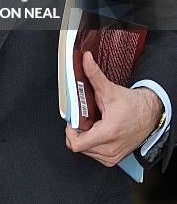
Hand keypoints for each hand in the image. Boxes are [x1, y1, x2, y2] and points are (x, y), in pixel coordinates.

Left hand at [65, 51, 163, 166]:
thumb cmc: (132, 105)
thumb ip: (94, 75)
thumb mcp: (109, 89)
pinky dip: (91, 142)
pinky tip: (97, 130)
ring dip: (84, 137)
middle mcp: (109, 149)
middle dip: (77, 130)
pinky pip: (93, 153)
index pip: (76, 144)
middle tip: (84, 118)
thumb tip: (85, 60)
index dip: (69, 131)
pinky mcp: (112, 159)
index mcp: (107, 133)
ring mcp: (111, 156)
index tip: (73, 120)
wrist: (148, 114)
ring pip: (85, 151)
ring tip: (92, 123)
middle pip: (79, 146)